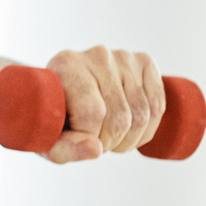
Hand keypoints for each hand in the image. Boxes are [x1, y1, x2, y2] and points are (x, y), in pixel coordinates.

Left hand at [44, 45, 163, 162]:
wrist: (65, 92)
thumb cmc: (53, 115)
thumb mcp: (47, 137)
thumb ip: (63, 149)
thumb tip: (96, 149)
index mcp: (66, 66)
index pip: (93, 113)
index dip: (92, 138)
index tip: (82, 141)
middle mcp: (97, 56)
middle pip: (121, 117)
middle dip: (112, 142)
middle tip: (99, 143)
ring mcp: (124, 57)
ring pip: (143, 114)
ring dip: (131, 139)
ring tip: (112, 138)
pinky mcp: (144, 62)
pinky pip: (158, 105)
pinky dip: (148, 128)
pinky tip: (131, 129)